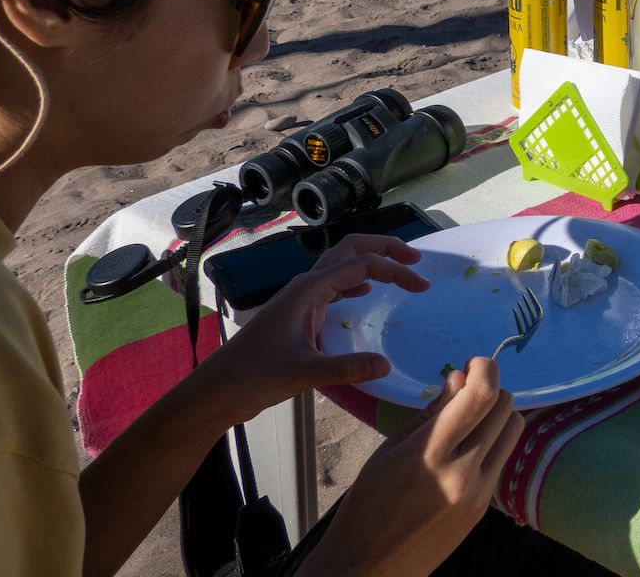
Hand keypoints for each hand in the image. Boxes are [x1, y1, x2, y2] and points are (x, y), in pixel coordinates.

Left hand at [197, 234, 429, 424]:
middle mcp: (305, 287)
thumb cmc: (254, 376)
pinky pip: (332, 286)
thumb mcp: (302, 373)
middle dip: (384, 249)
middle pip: (350, 250)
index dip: (395, 269)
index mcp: (308, 290)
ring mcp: (300, 299)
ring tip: (399, 272)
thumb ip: (345, 368)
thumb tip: (385, 365)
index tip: (421, 286)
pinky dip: (355, 281)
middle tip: (416, 260)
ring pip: (340, 266)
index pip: (361, 265)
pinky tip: (364, 294)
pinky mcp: (297, 314)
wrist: (218, 390)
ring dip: (371, 262)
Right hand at [305, 358, 524, 576]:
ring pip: (513, 431)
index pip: (480, 396)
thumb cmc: (368, 506)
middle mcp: (462, 472)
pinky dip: (491, 442)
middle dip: (491, 388)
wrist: (370, 567)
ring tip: (471, 416)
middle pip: (504, 408)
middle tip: (469, 388)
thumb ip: (431, 414)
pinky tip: (467, 446)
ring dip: (498, 413)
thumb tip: (459, 378)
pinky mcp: (484, 509)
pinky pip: (501, 459)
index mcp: (430, 454)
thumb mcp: (390, 451)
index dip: (485, 368)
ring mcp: (478, 493)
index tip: (474, 363)